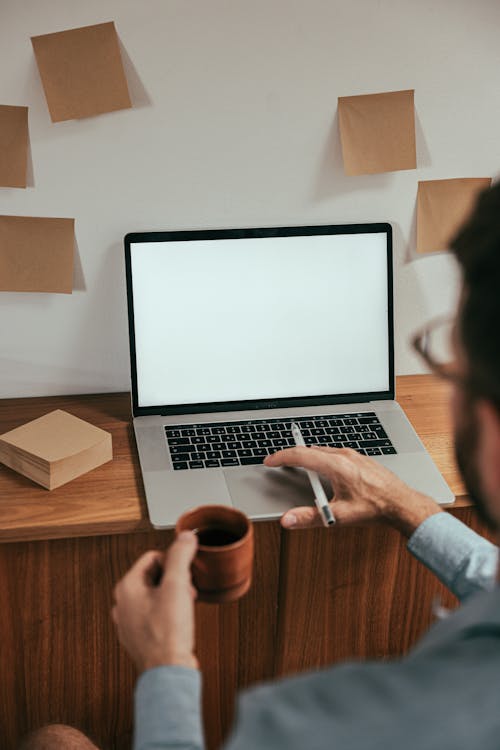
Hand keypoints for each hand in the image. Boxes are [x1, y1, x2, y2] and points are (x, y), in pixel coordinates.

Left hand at [111, 531, 198, 672]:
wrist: (168, 671)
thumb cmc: (168, 632)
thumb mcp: (177, 585)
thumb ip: (180, 556)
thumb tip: (186, 536)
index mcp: (126, 587)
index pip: (153, 557)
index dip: (173, 564)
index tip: (184, 576)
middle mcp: (122, 604)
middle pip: (153, 576)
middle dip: (174, 581)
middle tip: (186, 592)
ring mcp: (128, 622)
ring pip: (154, 595)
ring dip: (172, 597)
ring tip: (183, 608)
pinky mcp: (138, 637)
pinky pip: (154, 614)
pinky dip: (168, 614)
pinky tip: (178, 623)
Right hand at [264, 446, 442, 535]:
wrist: (401, 503)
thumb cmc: (375, 508)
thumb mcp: (339, 515)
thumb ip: (310, 518)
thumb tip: (289, 519)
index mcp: (336, 466)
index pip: (301, 455)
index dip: (282, 457)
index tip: (270, 460)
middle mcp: (344, 456)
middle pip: (310, 450)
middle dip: (292, 455)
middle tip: (279, 461)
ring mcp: (354, 456)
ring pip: (323, 450)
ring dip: (307, 455)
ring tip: (297, 462)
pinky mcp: (360, 459)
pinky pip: (335, 453)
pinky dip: (321, 457)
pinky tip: (323, 467)